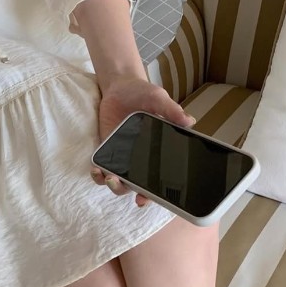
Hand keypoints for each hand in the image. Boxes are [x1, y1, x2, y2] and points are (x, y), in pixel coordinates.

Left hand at [91, 76, 195, 206]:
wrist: (121, 86)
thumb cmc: (144, 94)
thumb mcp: (159, 99)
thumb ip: (172, 111)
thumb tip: (189, 121)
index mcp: (159, 151)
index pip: (159, 179)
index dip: (154, 194)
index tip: (145, 200)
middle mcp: (141, 158)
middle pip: (137, 185)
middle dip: (130, 192)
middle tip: (124, 188)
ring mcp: (123, 155)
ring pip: (118, 180)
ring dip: (113, 185)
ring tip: (109, 178)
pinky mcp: (107, 149)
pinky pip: (102, 166)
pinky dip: (98, 172)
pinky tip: (96, 169)